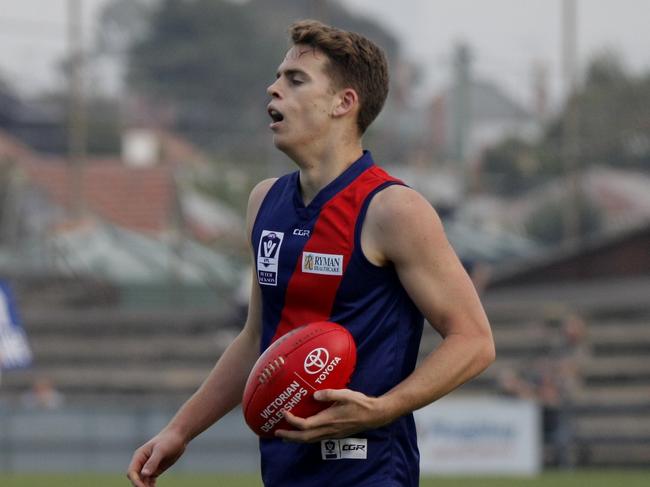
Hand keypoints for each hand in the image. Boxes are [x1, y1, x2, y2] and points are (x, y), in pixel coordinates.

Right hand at [126, 429, 186, 486]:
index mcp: (139, 456)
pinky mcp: (155, 470)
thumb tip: (144, 474)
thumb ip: (152, 462)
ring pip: (142, 481)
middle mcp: (141, 462)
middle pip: (136, 478)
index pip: (132, 472)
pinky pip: (149, 481)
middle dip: (140, 486)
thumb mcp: (161, 450)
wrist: (178, 437)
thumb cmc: (169, 440)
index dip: (136, 481)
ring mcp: (148, 467)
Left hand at [275, 389, 393, 442]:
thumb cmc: (360, 403)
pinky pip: (316, 439)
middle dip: (289, 435)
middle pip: (304, 437)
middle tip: (276, 432)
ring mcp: (332, 434)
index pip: (305, 424)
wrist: (374, 415)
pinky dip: (306, 438)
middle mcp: (328, 429)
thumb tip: (315, 394)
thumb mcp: (346, 394)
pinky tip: (304, 433)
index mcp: (328, 420)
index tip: (284, 412)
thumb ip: (330, 394)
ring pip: (310, 440)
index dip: (292, 420)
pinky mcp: (335, 434)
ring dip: (296, 439)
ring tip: (285, 436)